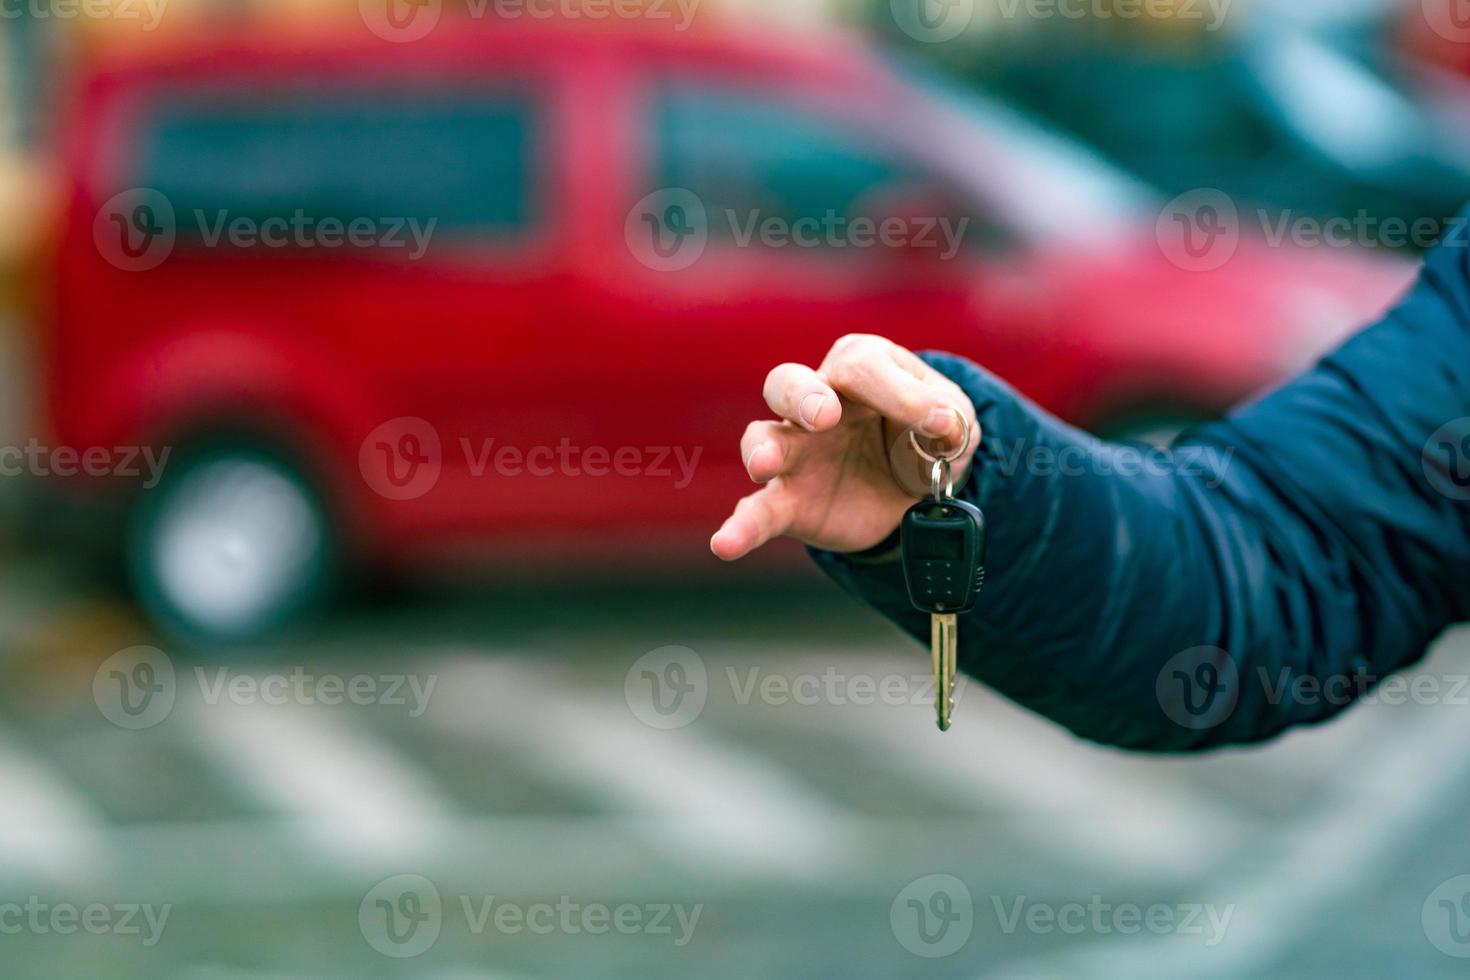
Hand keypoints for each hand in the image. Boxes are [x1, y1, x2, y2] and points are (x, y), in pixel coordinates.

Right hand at [711, 334, 977, 559]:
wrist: (914, 488)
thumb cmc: (923, 436)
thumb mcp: (952, 420)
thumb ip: (947, 417)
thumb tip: (942, 425)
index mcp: (858, 367)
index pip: (861, 367)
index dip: (899, 394)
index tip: (938, 424)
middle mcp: (817, 402)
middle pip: (787, 382)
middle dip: (802, 396)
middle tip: (823, 414)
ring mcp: (796, 451)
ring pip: (762, 437)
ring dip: (762, 449)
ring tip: (765, 465)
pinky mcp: (789, 500)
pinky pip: (758, 510)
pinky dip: (741, 527)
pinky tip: (727, 543)